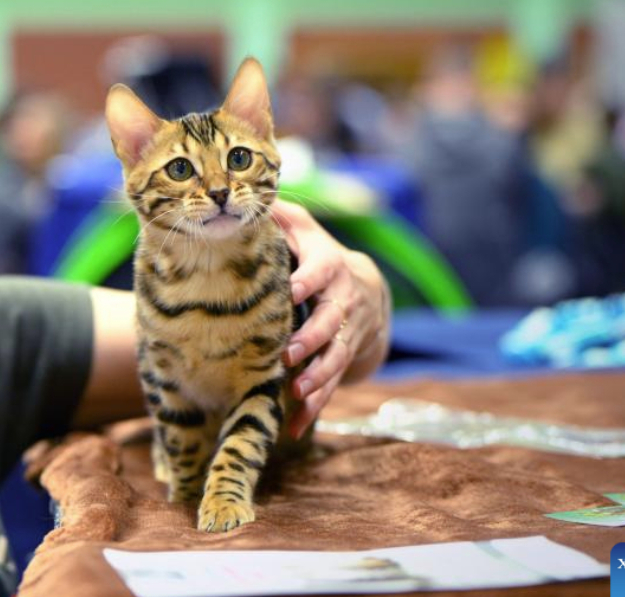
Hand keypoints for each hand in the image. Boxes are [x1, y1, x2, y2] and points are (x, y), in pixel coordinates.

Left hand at [272, 200, 390, 437]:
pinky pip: (333, 384)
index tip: (290, 291)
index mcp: (329, 267)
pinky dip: (316, 406)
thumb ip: (283, 217)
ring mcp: (346, 333)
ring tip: (295, 392)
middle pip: (330, 322)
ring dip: (317, 377)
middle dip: (310, 340)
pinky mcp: (345, 358)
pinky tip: (295, 425)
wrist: (369, 288)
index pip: (319, 272)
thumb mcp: (306, 231)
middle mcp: (342, 301)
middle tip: (288, 354)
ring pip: (335, 357)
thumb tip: (256, 198)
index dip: (306, 281)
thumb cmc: (320, 256)